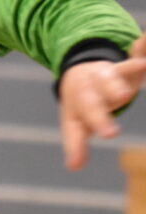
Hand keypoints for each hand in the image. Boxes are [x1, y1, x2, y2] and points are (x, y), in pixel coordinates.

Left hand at [58, 33, 145, 169]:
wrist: (78, 75)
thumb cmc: (79, 105)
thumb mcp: (75, 123)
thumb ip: (75, 144)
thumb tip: (74, 166)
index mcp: (83, 100)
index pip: (89, 113)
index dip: (98, 123)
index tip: (110, 135)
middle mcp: (96, 85)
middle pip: (104, 89)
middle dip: (112, 93)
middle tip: (121, 97)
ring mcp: (113, 73)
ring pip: (120, 70)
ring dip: (131, 67)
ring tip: (143, 64)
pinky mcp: (129, 65)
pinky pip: (138, 53)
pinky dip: (144, 47)